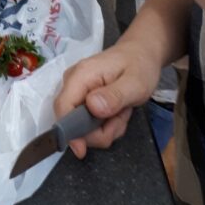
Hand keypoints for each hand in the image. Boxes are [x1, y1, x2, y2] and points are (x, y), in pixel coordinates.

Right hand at [53, 37, 162, 157]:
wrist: (142, 54)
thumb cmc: (140, 65)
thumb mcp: (135, 83)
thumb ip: (114, 96)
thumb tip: (92, 107)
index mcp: (81, 75)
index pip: (63, 107)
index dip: (69, 132)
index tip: (83, 150)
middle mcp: (73, 82)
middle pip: (72, 122)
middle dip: (98, 130)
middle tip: (121, 119)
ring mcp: (77, 91)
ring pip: (82, 126)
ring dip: (105, 128)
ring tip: (122, 112)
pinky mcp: (82, 99)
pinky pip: (88, 123)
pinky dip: (105, 125)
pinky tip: (118, 112)